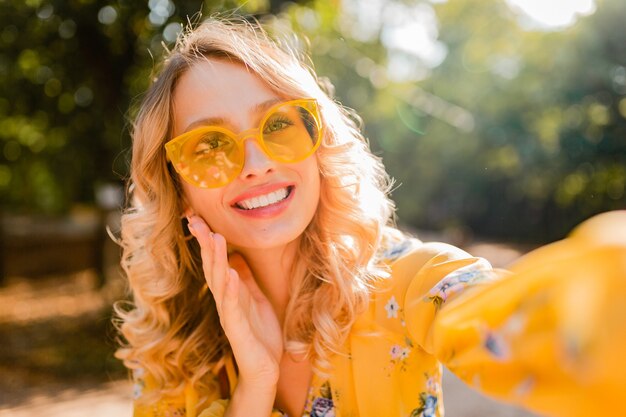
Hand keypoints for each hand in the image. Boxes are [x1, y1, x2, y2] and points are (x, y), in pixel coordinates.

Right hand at [187, 216, 283, 386]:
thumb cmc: (259, 334)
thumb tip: (236, 256)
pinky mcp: (237, 330)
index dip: (206, 240)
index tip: (197, 218)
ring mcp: (229, 315)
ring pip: (219, 283)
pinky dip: (231, 291)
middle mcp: (224, 301)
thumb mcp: (255, 299)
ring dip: (217, 261)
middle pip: (211, 267)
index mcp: (229, 292)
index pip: (214, 262)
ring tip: (216, 239)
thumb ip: (245, 279)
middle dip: (205, 244)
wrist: (265, 368)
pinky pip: (232, 308)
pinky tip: (231, 275)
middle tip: (196, 220)